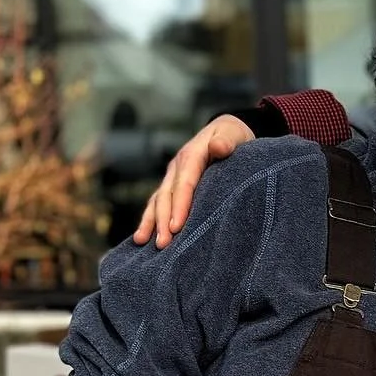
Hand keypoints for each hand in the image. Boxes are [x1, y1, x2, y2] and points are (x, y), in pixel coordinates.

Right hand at [133, 115, 255, 248]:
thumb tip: (219, 146)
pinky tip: (142, 238)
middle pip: (167, 196)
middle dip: (162, 220)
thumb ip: (227, 141)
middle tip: (163, 243)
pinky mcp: (172, 186)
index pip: (185, 184)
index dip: (180, 205)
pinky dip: (149, 220)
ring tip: (144, 242)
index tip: (176, 227)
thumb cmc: (232, 136)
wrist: (226, 132)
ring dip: (151, 222)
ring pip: (157, 201)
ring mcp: (172, 177)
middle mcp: (177, 167)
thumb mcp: (233, 134)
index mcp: (192, 155)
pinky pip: (157, 204)